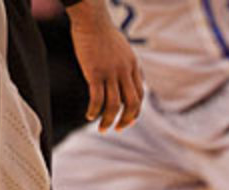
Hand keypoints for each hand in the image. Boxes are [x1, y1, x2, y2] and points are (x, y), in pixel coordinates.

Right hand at [66, 1, 143, 131]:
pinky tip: (89, 116)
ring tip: (101, 129)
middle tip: (117, 130)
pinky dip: (94, 111)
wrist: (92, 20)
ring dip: (108, 121)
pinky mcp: (95, 73)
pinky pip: (97, 99)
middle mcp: (125, 71)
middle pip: (131, 103)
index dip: (135, 112)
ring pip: (114, 105)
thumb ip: (125, 65)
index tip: (127, 121)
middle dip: (126, 120)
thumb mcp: (121, 50)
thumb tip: (123, 80)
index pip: (140, 95)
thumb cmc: (102, 34)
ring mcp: (111, 72)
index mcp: (133, 66)